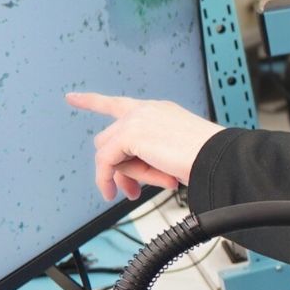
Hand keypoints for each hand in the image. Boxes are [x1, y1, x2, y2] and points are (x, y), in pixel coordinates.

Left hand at [65, 93, 223, 200]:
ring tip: (140, 190)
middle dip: (115, 167)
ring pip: (108, 152)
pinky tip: (120, 191)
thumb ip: (146, 155)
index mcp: (159, 111)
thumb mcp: (172, 153)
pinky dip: (109, 179)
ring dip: (122, 175)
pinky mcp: (130, 135)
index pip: (118, 104)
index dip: (92, 101)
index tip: (73, 97)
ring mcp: (136, 120)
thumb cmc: (206, 158)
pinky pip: (106, 162)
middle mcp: (146, 110)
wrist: (217, 158)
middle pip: (109, 138)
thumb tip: (124, 174)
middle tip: (129, 190)